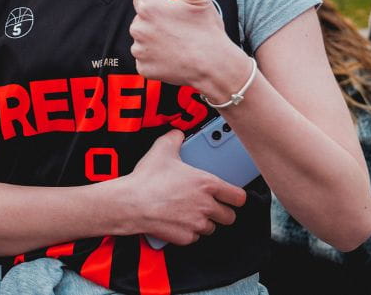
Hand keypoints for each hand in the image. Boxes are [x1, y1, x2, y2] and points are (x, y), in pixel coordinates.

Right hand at [116, 130, 244, 245]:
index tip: (232, 196)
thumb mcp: (162, 149)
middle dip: (222, 211)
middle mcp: (206, 206)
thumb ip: (175, 138)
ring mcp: (196, 223)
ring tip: (191, 212)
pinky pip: (195, 236)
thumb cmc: (148, 180)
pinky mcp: (186, 237)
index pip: (238, 197)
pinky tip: (178, 220)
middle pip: (229, 216)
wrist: (131, 203)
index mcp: (206, 184)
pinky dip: (189, 231)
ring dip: (204, 221)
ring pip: (211, 228)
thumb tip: (178, 134)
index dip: (236, 196)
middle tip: (211, 205)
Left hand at [129, 0, 245, 91]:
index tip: (174, 15)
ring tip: (177, 46)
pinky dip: (155, 62)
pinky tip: (173, 60)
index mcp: (147, 8)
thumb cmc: (207, 29)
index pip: (143, 1)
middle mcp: (137, 28)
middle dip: (155, 25)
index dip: (159, 6)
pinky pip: (145, 62)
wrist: (214, 64)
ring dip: (154, 43)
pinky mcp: (143, 69)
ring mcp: (139, 50)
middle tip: (178, 32)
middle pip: (141, 22)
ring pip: (142, 42)